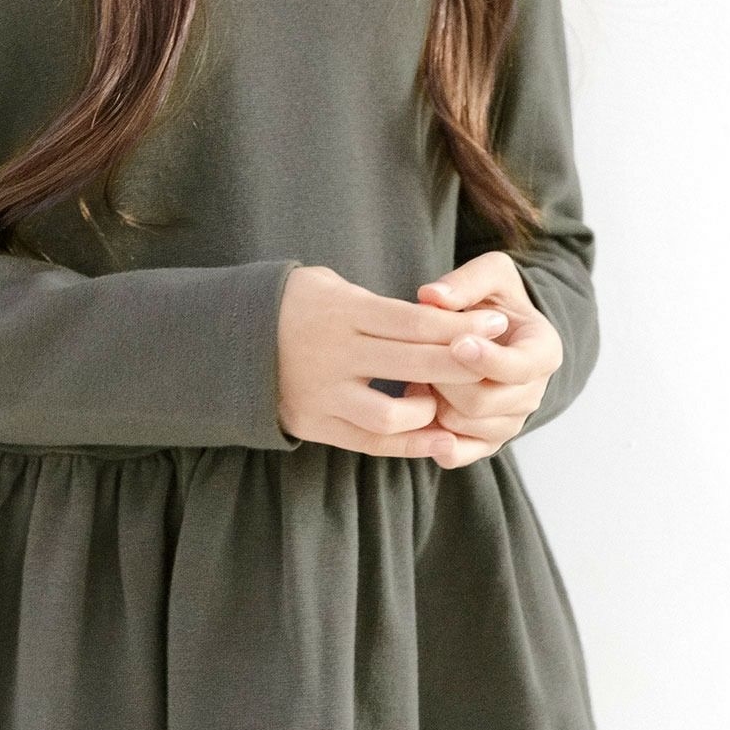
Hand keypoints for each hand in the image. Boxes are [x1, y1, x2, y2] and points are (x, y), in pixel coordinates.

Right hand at [275, 264, 520, 458]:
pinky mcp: (314, 424)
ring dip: (429, 410)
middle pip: (412, 363)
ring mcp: (322, 393)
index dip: (460, 325)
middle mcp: (332, 355)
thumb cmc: (294, 304)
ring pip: (391, 415)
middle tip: (497, 359)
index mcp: (340, 313)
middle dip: (462, 363)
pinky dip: (408, 444)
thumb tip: (438, 319)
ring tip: (445, 400)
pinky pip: (369, 442)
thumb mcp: (329, 285)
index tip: (499, 322)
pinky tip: (438, 437)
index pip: (413, 321)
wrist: (229, 339)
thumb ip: (377, 305)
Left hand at [407, 251, 562, 467]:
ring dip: (434, 401)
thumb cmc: (494, 299)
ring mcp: (510, 421)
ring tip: (419, 372)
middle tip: (422, 354)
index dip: (486, 358)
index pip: (519, 368)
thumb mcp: (490, 274)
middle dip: (446, 379)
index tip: (457, 343)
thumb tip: (431, 296)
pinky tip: (416, 407)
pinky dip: (431, 436)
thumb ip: (465, 281)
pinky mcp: (486, 441)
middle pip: (483, 401)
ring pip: (464, 425)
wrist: (497, 330)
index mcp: (543, 351)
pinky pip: (456, 454)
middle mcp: (533, 392)